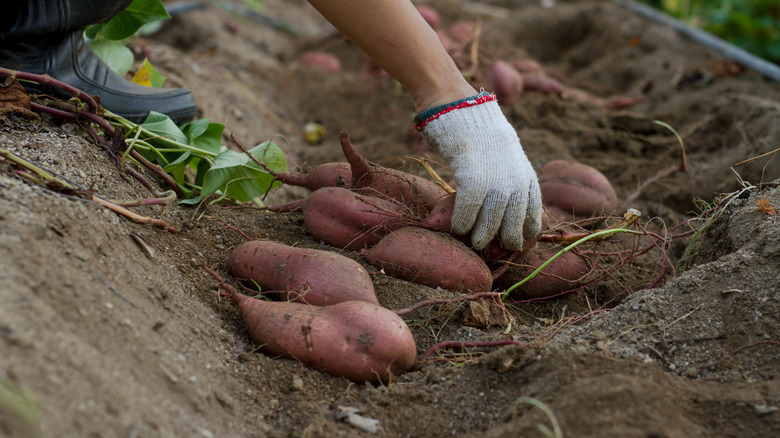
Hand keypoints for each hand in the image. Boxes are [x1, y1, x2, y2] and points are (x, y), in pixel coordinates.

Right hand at [416, 93, 541, 249]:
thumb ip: (512, 175)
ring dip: (482, 237)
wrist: (463, 109)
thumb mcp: (508, 153)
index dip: (527, 230)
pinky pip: (468, 213)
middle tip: (497, 248)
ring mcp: (496, 184)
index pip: (533, 213)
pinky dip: (462, 223)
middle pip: (514, 224)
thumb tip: (508, 197)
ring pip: (491, 224)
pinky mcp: (474, 183)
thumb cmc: (481, 132)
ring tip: (476, 244)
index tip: (520, 240)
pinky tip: (457, 228)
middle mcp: (516, 183)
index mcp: (527, 176)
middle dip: (507, 239)